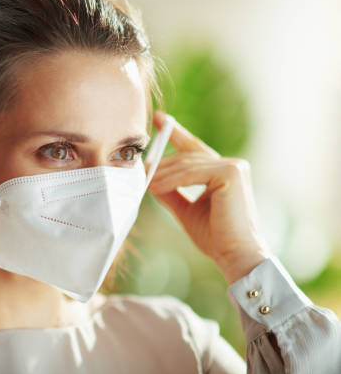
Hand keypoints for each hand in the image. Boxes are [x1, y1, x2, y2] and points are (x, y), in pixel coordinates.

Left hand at [146, 111, 267, 283]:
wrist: (234, 255)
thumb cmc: (214, 237)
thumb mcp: (186, 209)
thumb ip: (171, 191)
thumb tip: (150, 177)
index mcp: (224, 171)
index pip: (195, 148)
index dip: (176, 133)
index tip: (159, 118)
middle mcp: (232, 164)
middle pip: (187, 156)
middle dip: (161, 162)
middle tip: (140, 167)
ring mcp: (233, 166)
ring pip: (187, 164)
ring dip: (162, 174)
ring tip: (144, 183)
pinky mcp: (231, 173)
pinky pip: (192, 174)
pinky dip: (171, 181)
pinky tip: (155, 187)